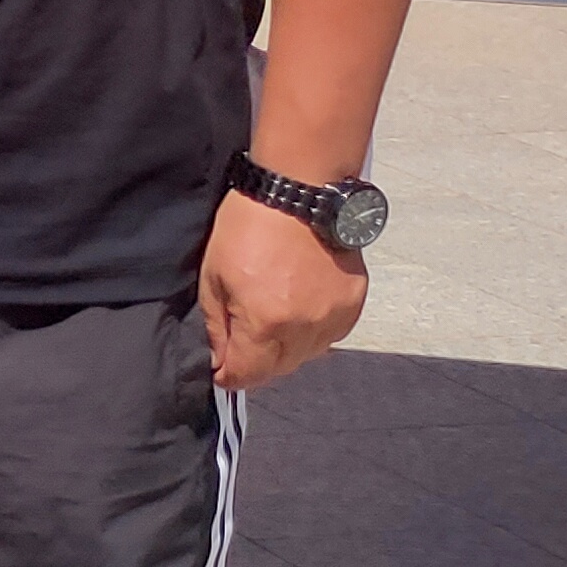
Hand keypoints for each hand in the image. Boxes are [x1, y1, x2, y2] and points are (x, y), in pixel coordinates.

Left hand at [199, 188, 366, 389]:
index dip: (227, 375)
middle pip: (278, 370)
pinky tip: (298, 306)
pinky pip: (330, 335)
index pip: (246, 376)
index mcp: (266, 323)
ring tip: (271, 316)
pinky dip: (312, 330)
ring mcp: (335, 317)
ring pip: (306, 356)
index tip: (219, 365)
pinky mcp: (354, 303)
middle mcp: (306, 328)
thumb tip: (219, 359)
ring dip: (286, 348)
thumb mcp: (213, 276)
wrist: (299, 190)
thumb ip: (216, 326)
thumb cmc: (249, 226)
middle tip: (241, 340)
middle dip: (256, 362)